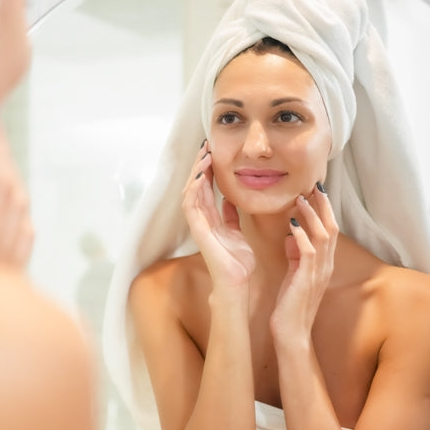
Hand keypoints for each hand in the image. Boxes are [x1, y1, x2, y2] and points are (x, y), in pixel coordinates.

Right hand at [182, 140, 254, 288]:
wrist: (237, 282)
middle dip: (199, 166)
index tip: (213, 152)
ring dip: (196, 173)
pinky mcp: (198, 231)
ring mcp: (198, 225)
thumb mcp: (237, 232)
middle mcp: (202, 220)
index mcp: (211, 219)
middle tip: (206, 146)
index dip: (206, 170)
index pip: (205, 189)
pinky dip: (194, 191)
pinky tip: (200, 177)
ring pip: (191, 193)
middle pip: (195, 186)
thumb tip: (231, 199)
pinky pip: (191, 207)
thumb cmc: (238, 262)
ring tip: (204, 156)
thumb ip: (231, 216)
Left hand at [270, 184, 337, 343]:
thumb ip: (296, 254)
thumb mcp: (294, 274)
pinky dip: (301, 237)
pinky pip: (309, 253)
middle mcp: (325, 265)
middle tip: (313, 185)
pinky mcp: (307, 280)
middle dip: (323, 205)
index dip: (324, 209)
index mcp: (323, 263)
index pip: (329, 229)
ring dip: (311, 216)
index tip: (314, 190)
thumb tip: (292, 235)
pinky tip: (292, 226)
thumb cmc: (291, 304)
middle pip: (331, 227)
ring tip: (299, 199)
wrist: (292, 333)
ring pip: (322, 236)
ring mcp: (319, 273)